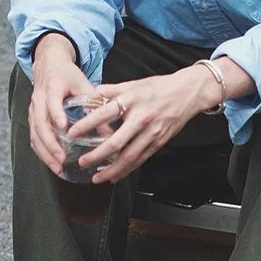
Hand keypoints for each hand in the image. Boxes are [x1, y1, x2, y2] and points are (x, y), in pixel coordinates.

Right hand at [29, 33, 94, 175]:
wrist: (48, 65)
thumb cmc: (68, 76)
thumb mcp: (84, 85)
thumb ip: (95, 105)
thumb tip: (111, 131)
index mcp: (52, 87)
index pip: (52, 102)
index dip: (56, 114)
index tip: (63, 127)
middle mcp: (39, 99)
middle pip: (40, 124)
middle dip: (50, 144)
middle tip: (61, 159)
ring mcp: (33, 110)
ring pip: (34, 134)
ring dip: (45, 152)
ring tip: (57, 167)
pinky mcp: (32, 118)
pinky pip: (34, 137)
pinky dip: (42, 151)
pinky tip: (52, 163)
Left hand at [67, 65, 221, 183]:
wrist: (187, 93)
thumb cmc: (159, 87)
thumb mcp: (133, 83)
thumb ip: (111, 90)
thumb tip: (91, 95)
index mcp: (131, 100)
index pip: (104, 114)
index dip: (86, 125)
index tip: (72, 134)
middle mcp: (141, 118)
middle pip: (116, 142)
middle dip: (97, 155)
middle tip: (83, 162)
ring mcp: (151, 132)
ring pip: (129, 156)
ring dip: (112, 169)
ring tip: (98, 177)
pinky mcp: (159, 142)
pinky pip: (140, 159)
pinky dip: (127, 170)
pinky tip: (115, 175)